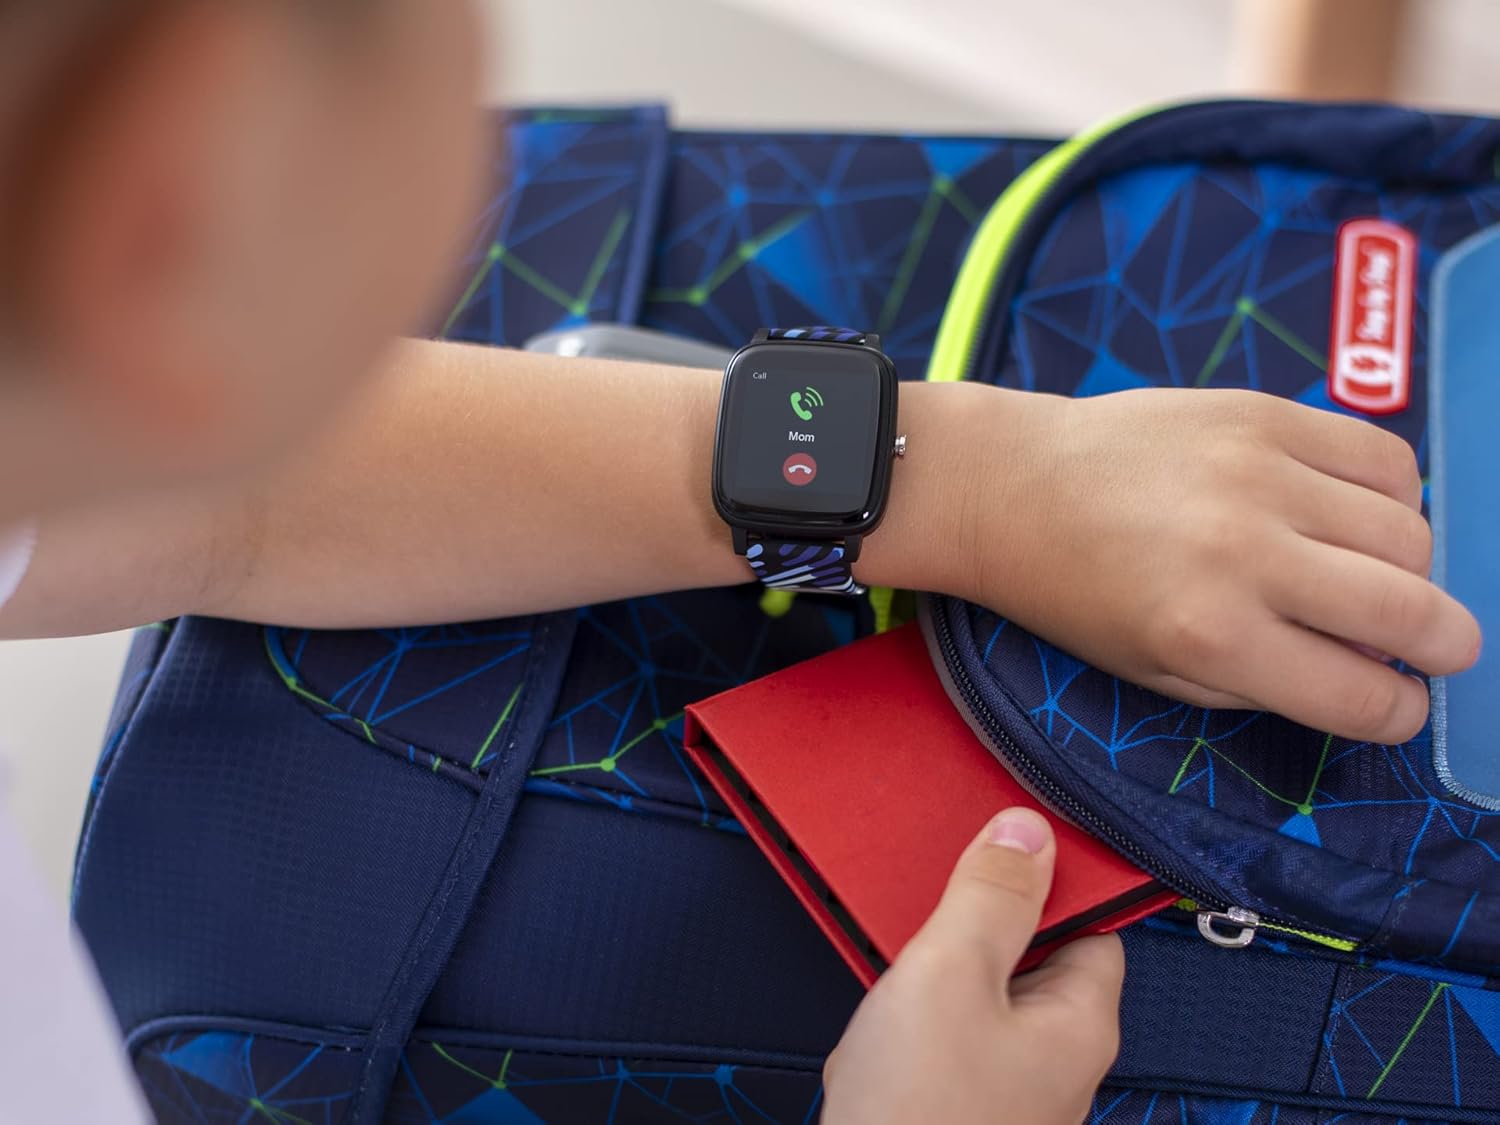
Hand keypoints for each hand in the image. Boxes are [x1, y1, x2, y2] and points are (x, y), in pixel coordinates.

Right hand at [822, 808, 1122, 1124]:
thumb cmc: (919, 1112)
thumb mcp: (951, 972)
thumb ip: (990, 895)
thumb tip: (1029, 830)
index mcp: (1080, 1023)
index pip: (1089, 923)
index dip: (1045, 881)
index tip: (998, 848)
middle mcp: (1056, 1062)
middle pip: (1024, 958)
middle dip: (965, 933)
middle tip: (926, 917)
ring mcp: (1008, 1092)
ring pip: (973, 1001)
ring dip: (926, 983)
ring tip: (892, 990)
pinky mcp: (961, 1110)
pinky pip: (942, 1044)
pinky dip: (907, 1029)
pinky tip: (875, 1039)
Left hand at [948, 386, 1480, 743]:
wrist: (1009, 485)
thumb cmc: (1074, 593)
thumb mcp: (1155, 672)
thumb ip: (1266, 684)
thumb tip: (1367, 673)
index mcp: (1212, 637)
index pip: (1363, 695)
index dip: (1398, 711)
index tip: (1397, 703)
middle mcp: (1245, 555)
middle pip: (1413, 611)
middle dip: (1445, 646)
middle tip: (1437, 648)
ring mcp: (1259, 475)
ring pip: (1410, 532)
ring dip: (1409, 569)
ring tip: (1367, 575)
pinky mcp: (1262, 414)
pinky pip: (1383, 457)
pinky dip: (1392, 494)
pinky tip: (1353, 513)